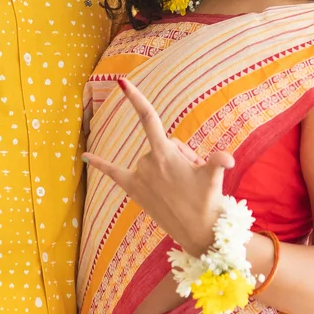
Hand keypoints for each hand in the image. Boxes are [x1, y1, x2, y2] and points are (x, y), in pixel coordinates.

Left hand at [83, 77, 233, 252]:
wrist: (197, 231)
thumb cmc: (207, 200)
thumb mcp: (214, 175)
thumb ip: (219, 161)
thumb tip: (226, 159)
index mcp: (163, 153)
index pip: (148, 118)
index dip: (135, 98)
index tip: (121, 82)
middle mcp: (147, 162)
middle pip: (163, 143)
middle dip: (179, 155)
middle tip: (193, 178)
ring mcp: (138, 177)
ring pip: (153, 158)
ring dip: (168, 167)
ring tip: (182, 188)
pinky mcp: (134, 190)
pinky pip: (114, 173)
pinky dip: (100, 164)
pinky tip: (86, 157)